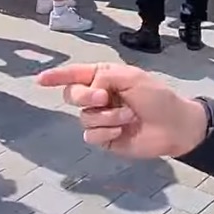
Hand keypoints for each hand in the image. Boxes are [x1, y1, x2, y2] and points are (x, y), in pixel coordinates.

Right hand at [38, 63, 208, 158]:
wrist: (175, 126)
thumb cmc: (158, 97)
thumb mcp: (132, 77)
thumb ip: (104, 76)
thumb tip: (89, 88)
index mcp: (104, 78)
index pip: (75, 75)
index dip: (56, 77)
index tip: (39, 80)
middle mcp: (99, 98)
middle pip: (72, 96)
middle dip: (84, 96)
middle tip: (104, 98)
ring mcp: (101, 119)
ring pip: (83, 118)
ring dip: (107, 116)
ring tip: (129, 116)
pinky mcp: (105, 138)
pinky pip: (92, 135)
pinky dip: (107, 131)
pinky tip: (123, 130)